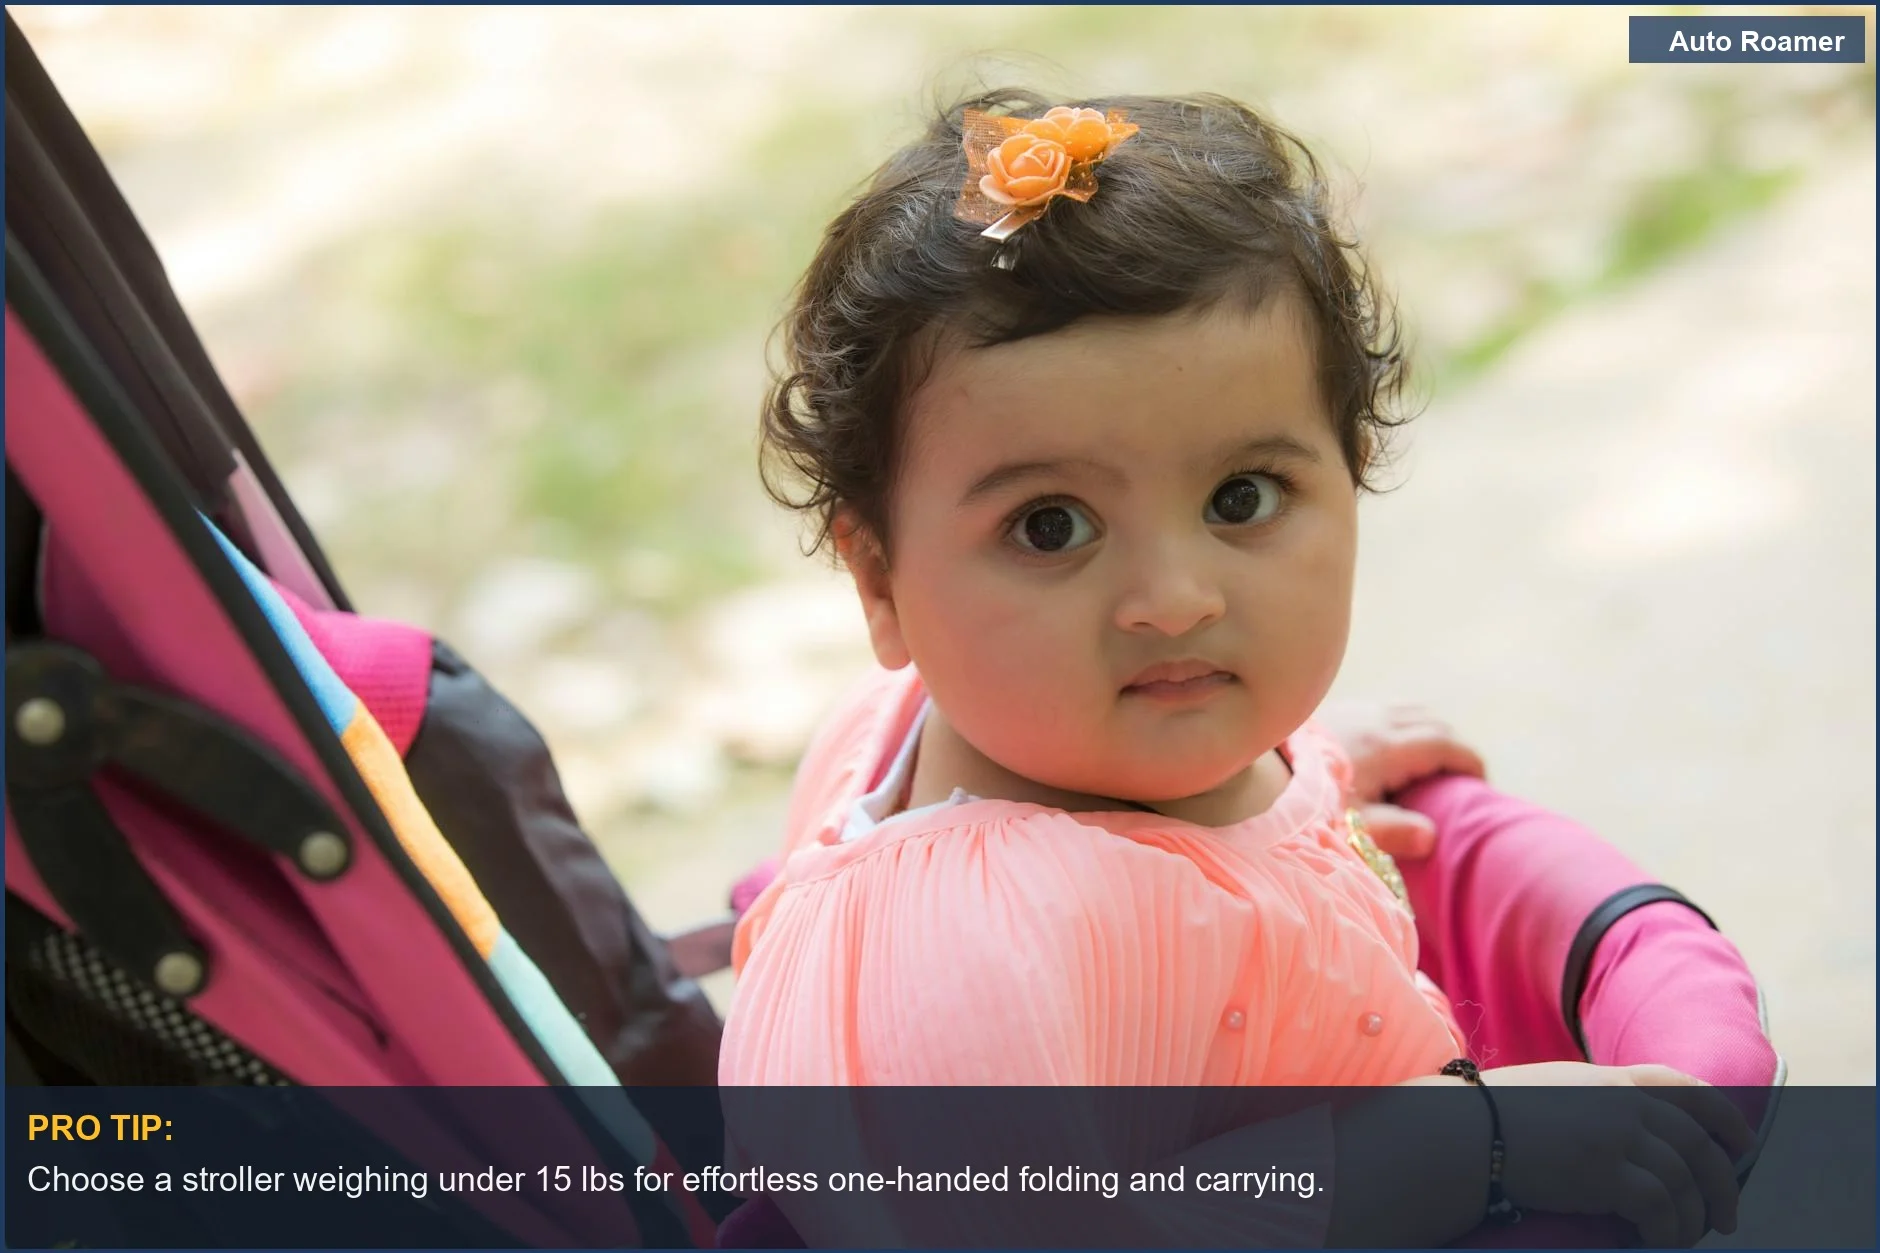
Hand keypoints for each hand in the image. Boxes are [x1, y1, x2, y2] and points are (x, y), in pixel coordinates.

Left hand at [1313, 701, 1485, 858]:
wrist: (1253, 773)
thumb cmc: (1306, 802)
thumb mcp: (1351, 825)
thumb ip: (1392, 831)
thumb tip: (1430, 836)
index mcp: (1387, 746)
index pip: (1446, 743)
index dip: (1470, 762)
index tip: (1480, 787)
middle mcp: (1376, 719)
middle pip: (1434, 722)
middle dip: (1455, 747)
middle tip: (1461, 781)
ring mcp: (1358, 709)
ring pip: (1412, 711)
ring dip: (1431, 733)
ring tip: (1434, 767)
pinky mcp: (1341, 709)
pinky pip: (1388, 709)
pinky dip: (1406, 725)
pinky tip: (1395, 753)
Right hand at [1483, 1062, 1753, 1247]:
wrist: (1466, 1133)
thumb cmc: (1496, 1114)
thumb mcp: (1557, 1090)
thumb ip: (1599, 1099)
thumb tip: (1635, 1128)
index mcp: (1611, 1079)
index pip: (1685, 1088)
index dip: (1724, 1117)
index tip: (1742, 1145)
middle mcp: (1623, 1104)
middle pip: (1698, 1143)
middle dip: (1723, 1185)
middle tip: (1725, 1217)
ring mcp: (1617, 1137)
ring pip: (1685, 1182)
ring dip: (1693, 1218)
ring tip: (1683, 1238)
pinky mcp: (1606, 1174)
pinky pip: (1661, 1207)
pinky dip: (1667, 1229)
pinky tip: (1655, 1240)